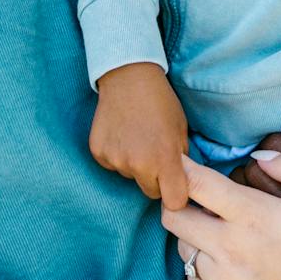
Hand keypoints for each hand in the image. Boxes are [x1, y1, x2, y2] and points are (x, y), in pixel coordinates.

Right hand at [89, 63, 189, 208]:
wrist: (128, 77)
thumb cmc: (160, 102)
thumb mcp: (180, 129)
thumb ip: (181, 159)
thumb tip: (181, 181)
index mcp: (165, 160)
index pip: (174, 202)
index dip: (176, 195)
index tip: (175, 186)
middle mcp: (139, 165)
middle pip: (150, 192)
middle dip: (155, 180)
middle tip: (154, 154)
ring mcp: (116, 160)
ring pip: (130, 177)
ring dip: (134, 165)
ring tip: (136, 137)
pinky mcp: (99, 153)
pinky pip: (112, 165)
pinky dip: (117, 155)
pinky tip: (121, 134)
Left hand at [166, 152, 280, 279]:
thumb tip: (260, 158)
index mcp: (252, 216)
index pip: (196, 183)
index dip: (180, 166)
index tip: (177, 160)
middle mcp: (229, 250)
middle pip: (174, 217)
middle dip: (178, 202)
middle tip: (196, 201)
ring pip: (183, 252)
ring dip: (195, 239)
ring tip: (223, 238)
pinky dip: (203, 273)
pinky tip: (228, 269)